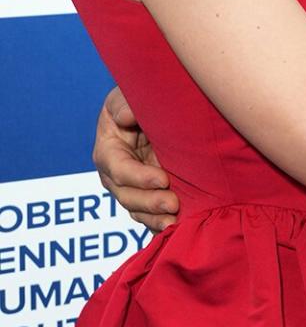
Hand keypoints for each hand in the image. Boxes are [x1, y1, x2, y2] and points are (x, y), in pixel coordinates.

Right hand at [93, 86, 178, 231]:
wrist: (160, 114)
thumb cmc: (140, 101)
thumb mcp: (128, 96)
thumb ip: (124, 104)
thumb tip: (126, 117)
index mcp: (108, 151)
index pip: (119, 169)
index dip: (139, 177)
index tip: (163, 179)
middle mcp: (116, 175)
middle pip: (127, 195)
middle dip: (149, 202)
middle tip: (173, 204)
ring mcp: (132, 189)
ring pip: (138, 211)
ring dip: (155, 219)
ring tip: (175, 221)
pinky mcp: (148, 198)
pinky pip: (151, 218)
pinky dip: (161, 226)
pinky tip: (176, 230)